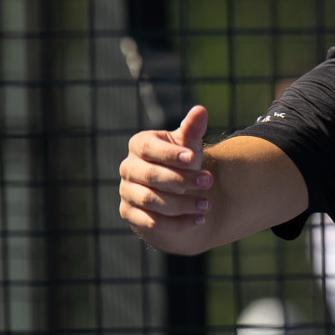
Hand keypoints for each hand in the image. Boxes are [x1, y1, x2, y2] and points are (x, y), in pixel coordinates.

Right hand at [119, 103, 213, 242]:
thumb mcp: (188, 144)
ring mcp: (126, 192)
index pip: (149, 148)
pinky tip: (199, 220)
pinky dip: (177, 224)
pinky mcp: (129, 214)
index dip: (170, 154)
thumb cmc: (181, 160)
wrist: (173, 189)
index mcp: (139, 145)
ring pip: (151, 201)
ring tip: (207, 204)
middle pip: (151, 176)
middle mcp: (127, 168)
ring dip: (182, 205)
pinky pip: (151, 222)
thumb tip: (201, 110)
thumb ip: (193, 129)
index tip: (193, 157)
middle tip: (208, 182)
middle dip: (182, 180)